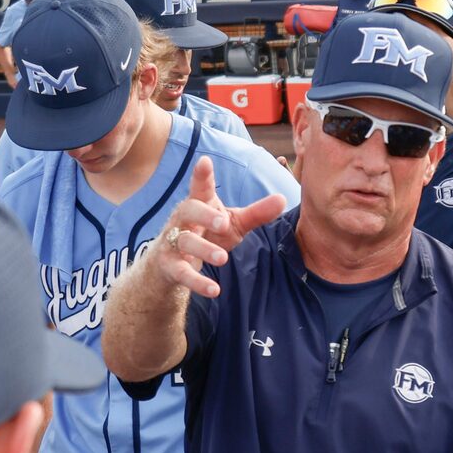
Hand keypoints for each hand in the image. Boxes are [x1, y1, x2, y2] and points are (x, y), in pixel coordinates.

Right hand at [146, 157, 285, 298]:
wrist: (169, 267)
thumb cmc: (207, 236)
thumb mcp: (233, 224)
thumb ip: (256, 214)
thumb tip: (283, 199)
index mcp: (200, 204)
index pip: (200, 187)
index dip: (201, 175)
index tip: (204, 162)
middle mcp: (183, 220)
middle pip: (189, 210)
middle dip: (204, 215)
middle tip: (223, 223)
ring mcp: (173, 242)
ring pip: (185, 242)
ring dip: (204, 250)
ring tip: (223, 259)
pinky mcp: (169, 266)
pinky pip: (181, 273)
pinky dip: (197, 282)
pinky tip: (214, 290)